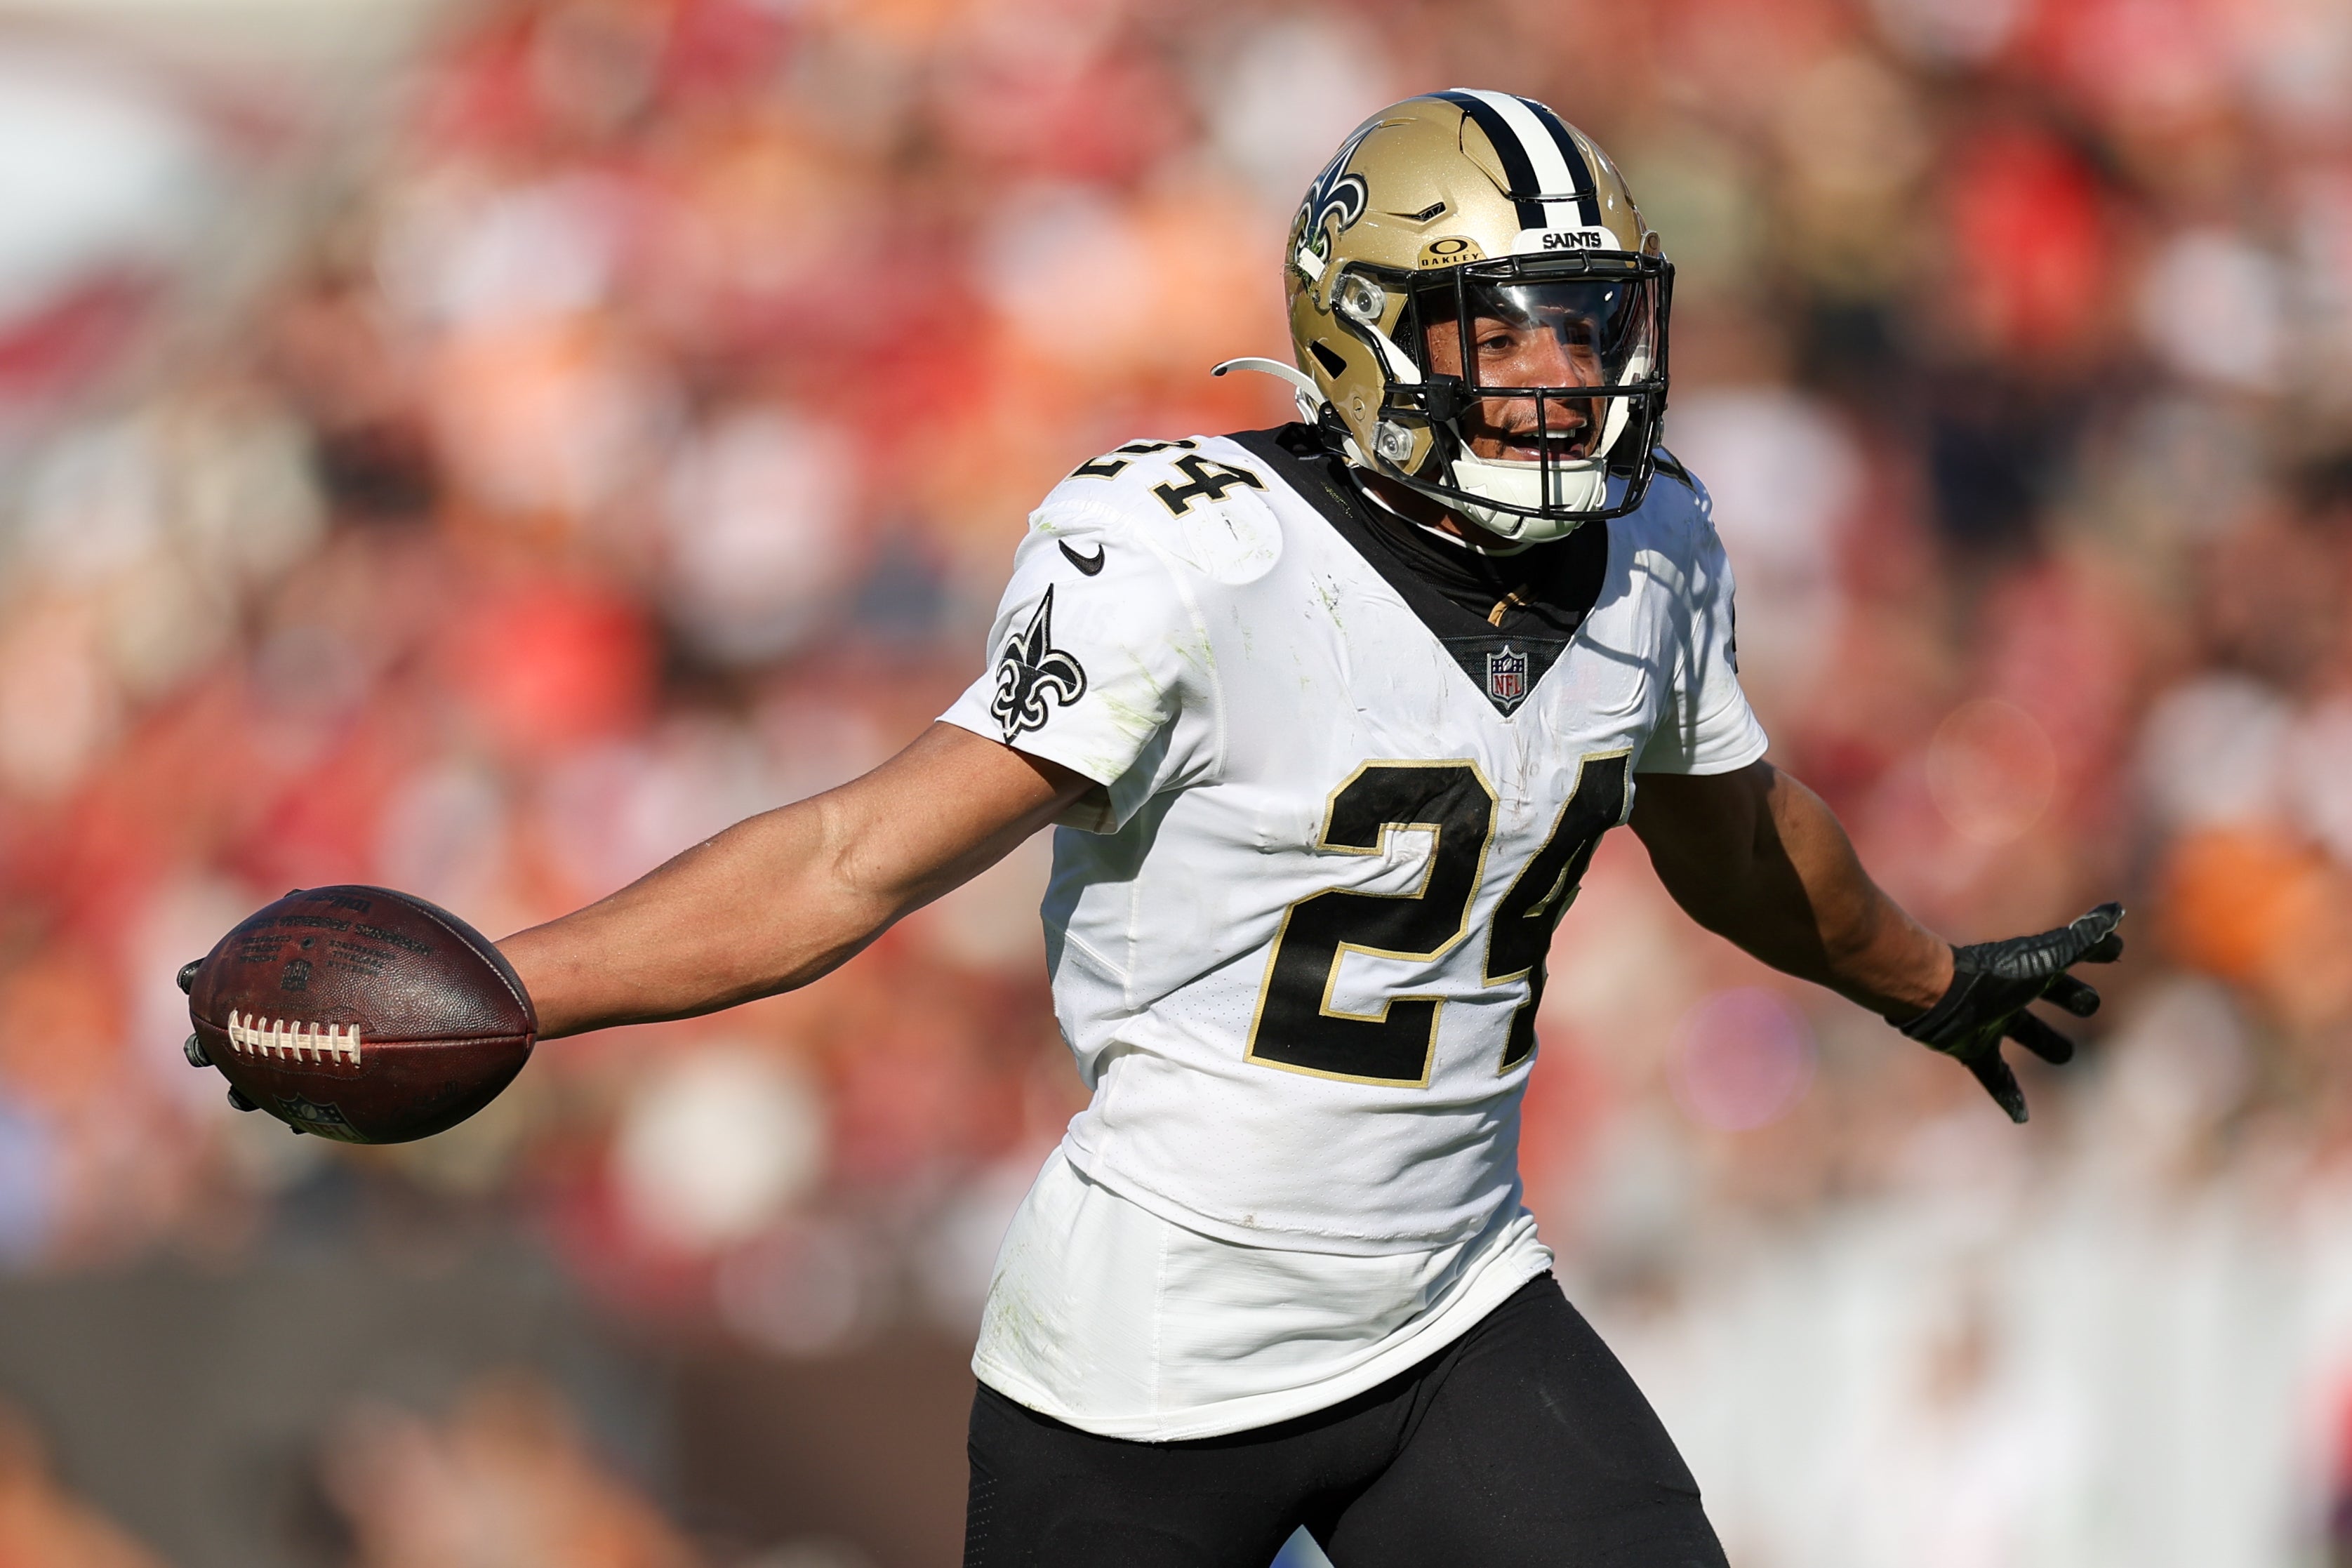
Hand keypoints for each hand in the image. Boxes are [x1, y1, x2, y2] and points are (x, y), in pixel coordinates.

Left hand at [1890, 902, 2125, 1122]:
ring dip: (2043, 1042)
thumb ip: (2082, 940)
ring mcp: (1992, 1020)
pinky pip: (1994, 1075)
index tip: (2115, 950)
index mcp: (2033, 968)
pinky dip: (2008, 1095)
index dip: (2095, 951)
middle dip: (2069, 997)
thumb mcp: (2045, 959)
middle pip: (2049, 995)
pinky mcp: (1972, 1047)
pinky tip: (2021, 1118)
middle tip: (2089, 1005)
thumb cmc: (1993, 975)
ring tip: (2062, 1057)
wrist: (1933, 994)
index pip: (2073, 957)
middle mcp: (2012, 992)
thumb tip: (2116, 911)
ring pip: (2025, 1033)